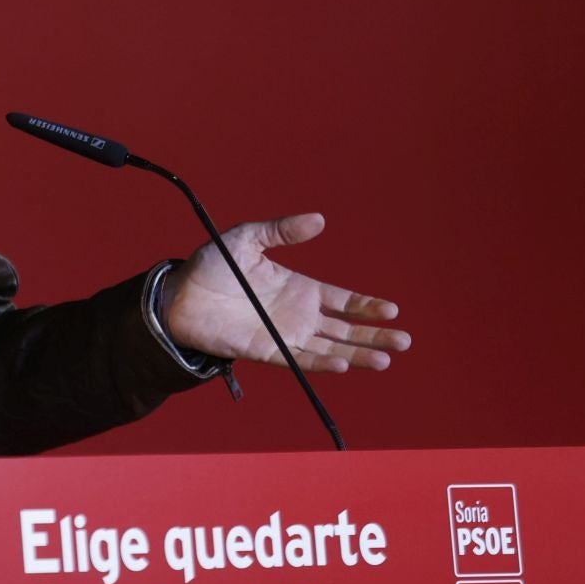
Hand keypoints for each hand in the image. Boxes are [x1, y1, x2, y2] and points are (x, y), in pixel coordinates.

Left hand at [160, 213, 408, 372]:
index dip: (368, 307)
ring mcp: (285, 335)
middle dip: (375, 336)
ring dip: (358, 354)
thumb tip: (318, 220)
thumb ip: (283, 231)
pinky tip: (345, 364)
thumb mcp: (249, 238)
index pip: (344, 301)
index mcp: (300, 289)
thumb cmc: (213, 265)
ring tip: (385, 359)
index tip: (392, 311)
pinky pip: (300, 360)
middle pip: (346, 329)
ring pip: (331, 348)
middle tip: (404, 341)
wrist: (180, 293)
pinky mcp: (267, 351)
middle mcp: (298, 315)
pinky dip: (323, 363)